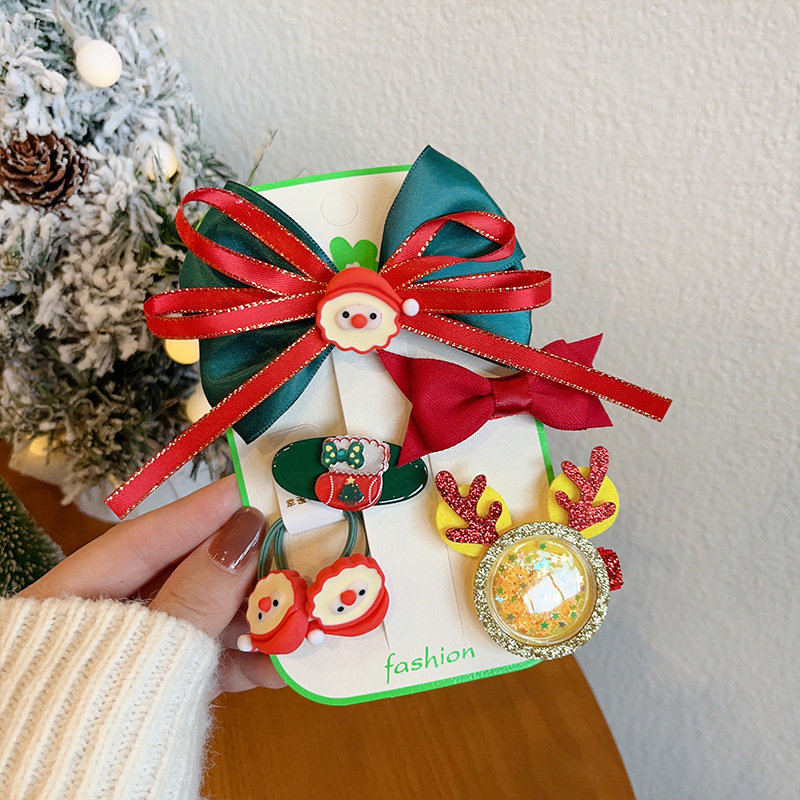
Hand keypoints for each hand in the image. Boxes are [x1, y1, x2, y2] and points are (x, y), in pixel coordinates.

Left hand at [19, 474, 283, 695]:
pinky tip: (286, 663)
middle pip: (184, 574)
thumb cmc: (87, 722)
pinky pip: (207, 663)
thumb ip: (195, 593)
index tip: (256, 489)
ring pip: (204, 618)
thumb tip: (244, 530)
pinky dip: (245, 660)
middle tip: (297, 541)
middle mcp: (105, 620)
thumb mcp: (143, 651)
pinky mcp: (160, 689)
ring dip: (255, 613)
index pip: (146, 537)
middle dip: (242, 563)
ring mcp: (136, 655)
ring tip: (305, 603)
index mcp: (71, 598)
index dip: (203, 511)